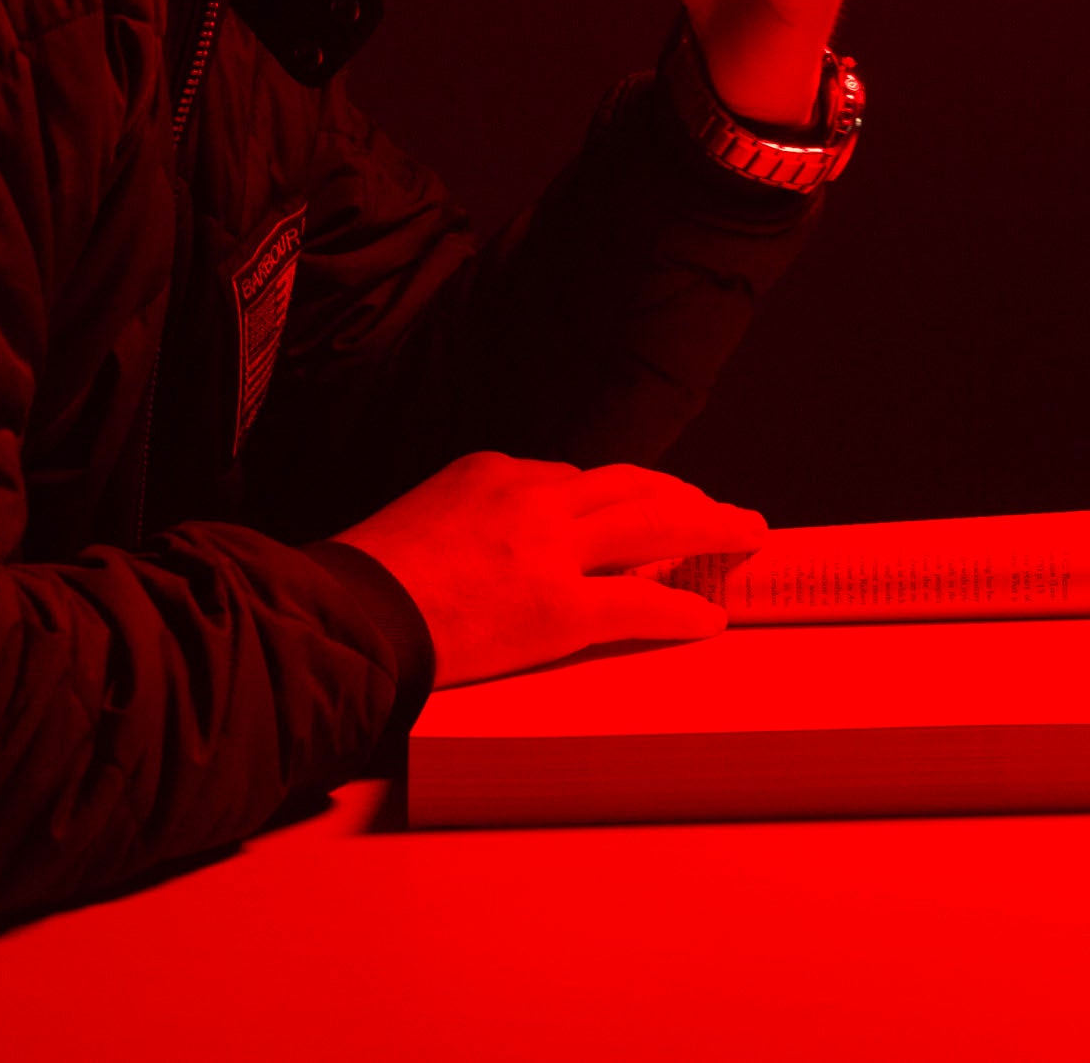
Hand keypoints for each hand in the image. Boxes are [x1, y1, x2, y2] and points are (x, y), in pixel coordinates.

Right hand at [335, 452, 766, 685]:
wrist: (345, 619)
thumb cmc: (367, 581)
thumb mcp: (426, 518)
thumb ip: (477, 518)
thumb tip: (515, 550)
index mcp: (496, 471)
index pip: (577, 480)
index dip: (620, 501)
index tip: (647, 514)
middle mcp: (533, 496)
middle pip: (632, 486)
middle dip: (684, 498)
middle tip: (722, 511)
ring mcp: (550, 550)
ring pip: (653, 524)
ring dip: (708, 527)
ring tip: (744, 536)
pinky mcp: (557, 608)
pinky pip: (640, 604)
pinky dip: (680, 609)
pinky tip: (708, 619)